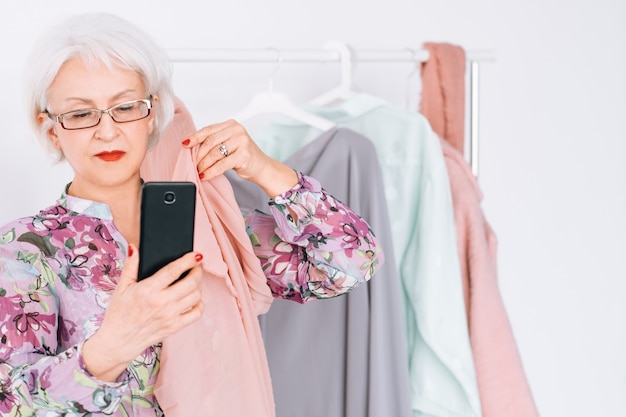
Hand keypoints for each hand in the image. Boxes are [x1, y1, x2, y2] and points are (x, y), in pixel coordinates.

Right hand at [82, 246, 203, 381]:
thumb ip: (130, 266)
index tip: (197, 254)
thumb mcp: (121, 287)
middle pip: (190, 283)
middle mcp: (161, 303)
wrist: (117, 342)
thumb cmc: (118, 313)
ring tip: (194, 280)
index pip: (174, 271)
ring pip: (196, 296)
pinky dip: (200, 305)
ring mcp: (169, 316)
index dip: (188, 260)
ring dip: (199, 286)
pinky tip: (195, 299)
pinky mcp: (174, 327)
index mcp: (147, 290)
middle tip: (196, 266)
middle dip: (197, 271)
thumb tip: (134, 247)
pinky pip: (196, 314)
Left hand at [183, 119, 297, 196]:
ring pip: (214, 153)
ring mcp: (242, 142)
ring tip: (199, 171)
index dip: (195, 137)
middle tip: (192, 164)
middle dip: (198, 155)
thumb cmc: (243, 156)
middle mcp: (237, 130)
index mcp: (231, 124)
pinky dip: (211, 171)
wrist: (262, 167)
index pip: (208, 129)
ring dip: (203, 164)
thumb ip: (215, 141)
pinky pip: (222, 164)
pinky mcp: (243, 155)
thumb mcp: (229, 143)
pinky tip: (205, 176)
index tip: (184, 144)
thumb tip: (191, 147)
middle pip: (210, 142)